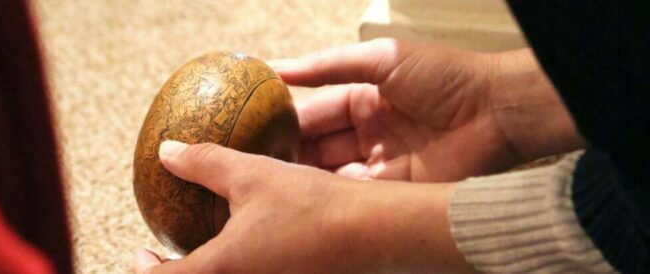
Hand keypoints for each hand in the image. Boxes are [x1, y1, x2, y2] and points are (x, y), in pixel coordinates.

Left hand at [134, 141, 472, 273]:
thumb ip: (204, 163)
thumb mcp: (252, 175)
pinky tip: (254, 249)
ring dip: (212, 269)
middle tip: (170, 256)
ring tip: (212, 249)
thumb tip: (168, 151)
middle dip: (179, 273)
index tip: (141, 253)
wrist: (373, 231)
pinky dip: (240, 267)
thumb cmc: (311, 204)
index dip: (144, 269)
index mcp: (223, 269)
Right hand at [273, 39, 582, 181]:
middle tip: (253, 167)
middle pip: (318, 148)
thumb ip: (329, 65)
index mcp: (363, 99)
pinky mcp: (395, 189)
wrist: (497, 112)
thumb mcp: (380, 59)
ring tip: (271, 186)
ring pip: (331, 174)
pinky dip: (332, 196)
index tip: (251, 132)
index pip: (314, 114)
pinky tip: (306, 198)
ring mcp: (380, 163)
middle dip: (289, 157)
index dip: (284, 123)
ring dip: (306, 180)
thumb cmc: (443, 76)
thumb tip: (278, 67)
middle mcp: (368, 133)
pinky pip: (355, 194)